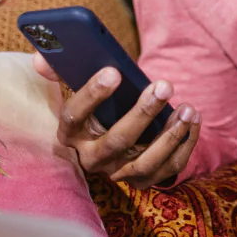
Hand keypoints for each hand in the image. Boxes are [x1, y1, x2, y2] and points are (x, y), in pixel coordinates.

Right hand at [31, 53, 200, 188]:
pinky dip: (185, 145)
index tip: (114, 71)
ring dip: (170, 136)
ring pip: (145, 162)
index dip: (91, 95)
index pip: (73, 116)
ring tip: (186, 108)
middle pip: (116, 141)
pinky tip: (194, 119)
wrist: (116, 135)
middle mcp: (91, 158)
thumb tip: (42, 57)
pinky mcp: (143, 180)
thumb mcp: (79, 87)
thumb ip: (60, 69)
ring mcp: (118, 172)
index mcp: (71, 133)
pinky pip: (169, 169)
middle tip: (165, 85)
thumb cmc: (99, 105)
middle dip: (142, 113)